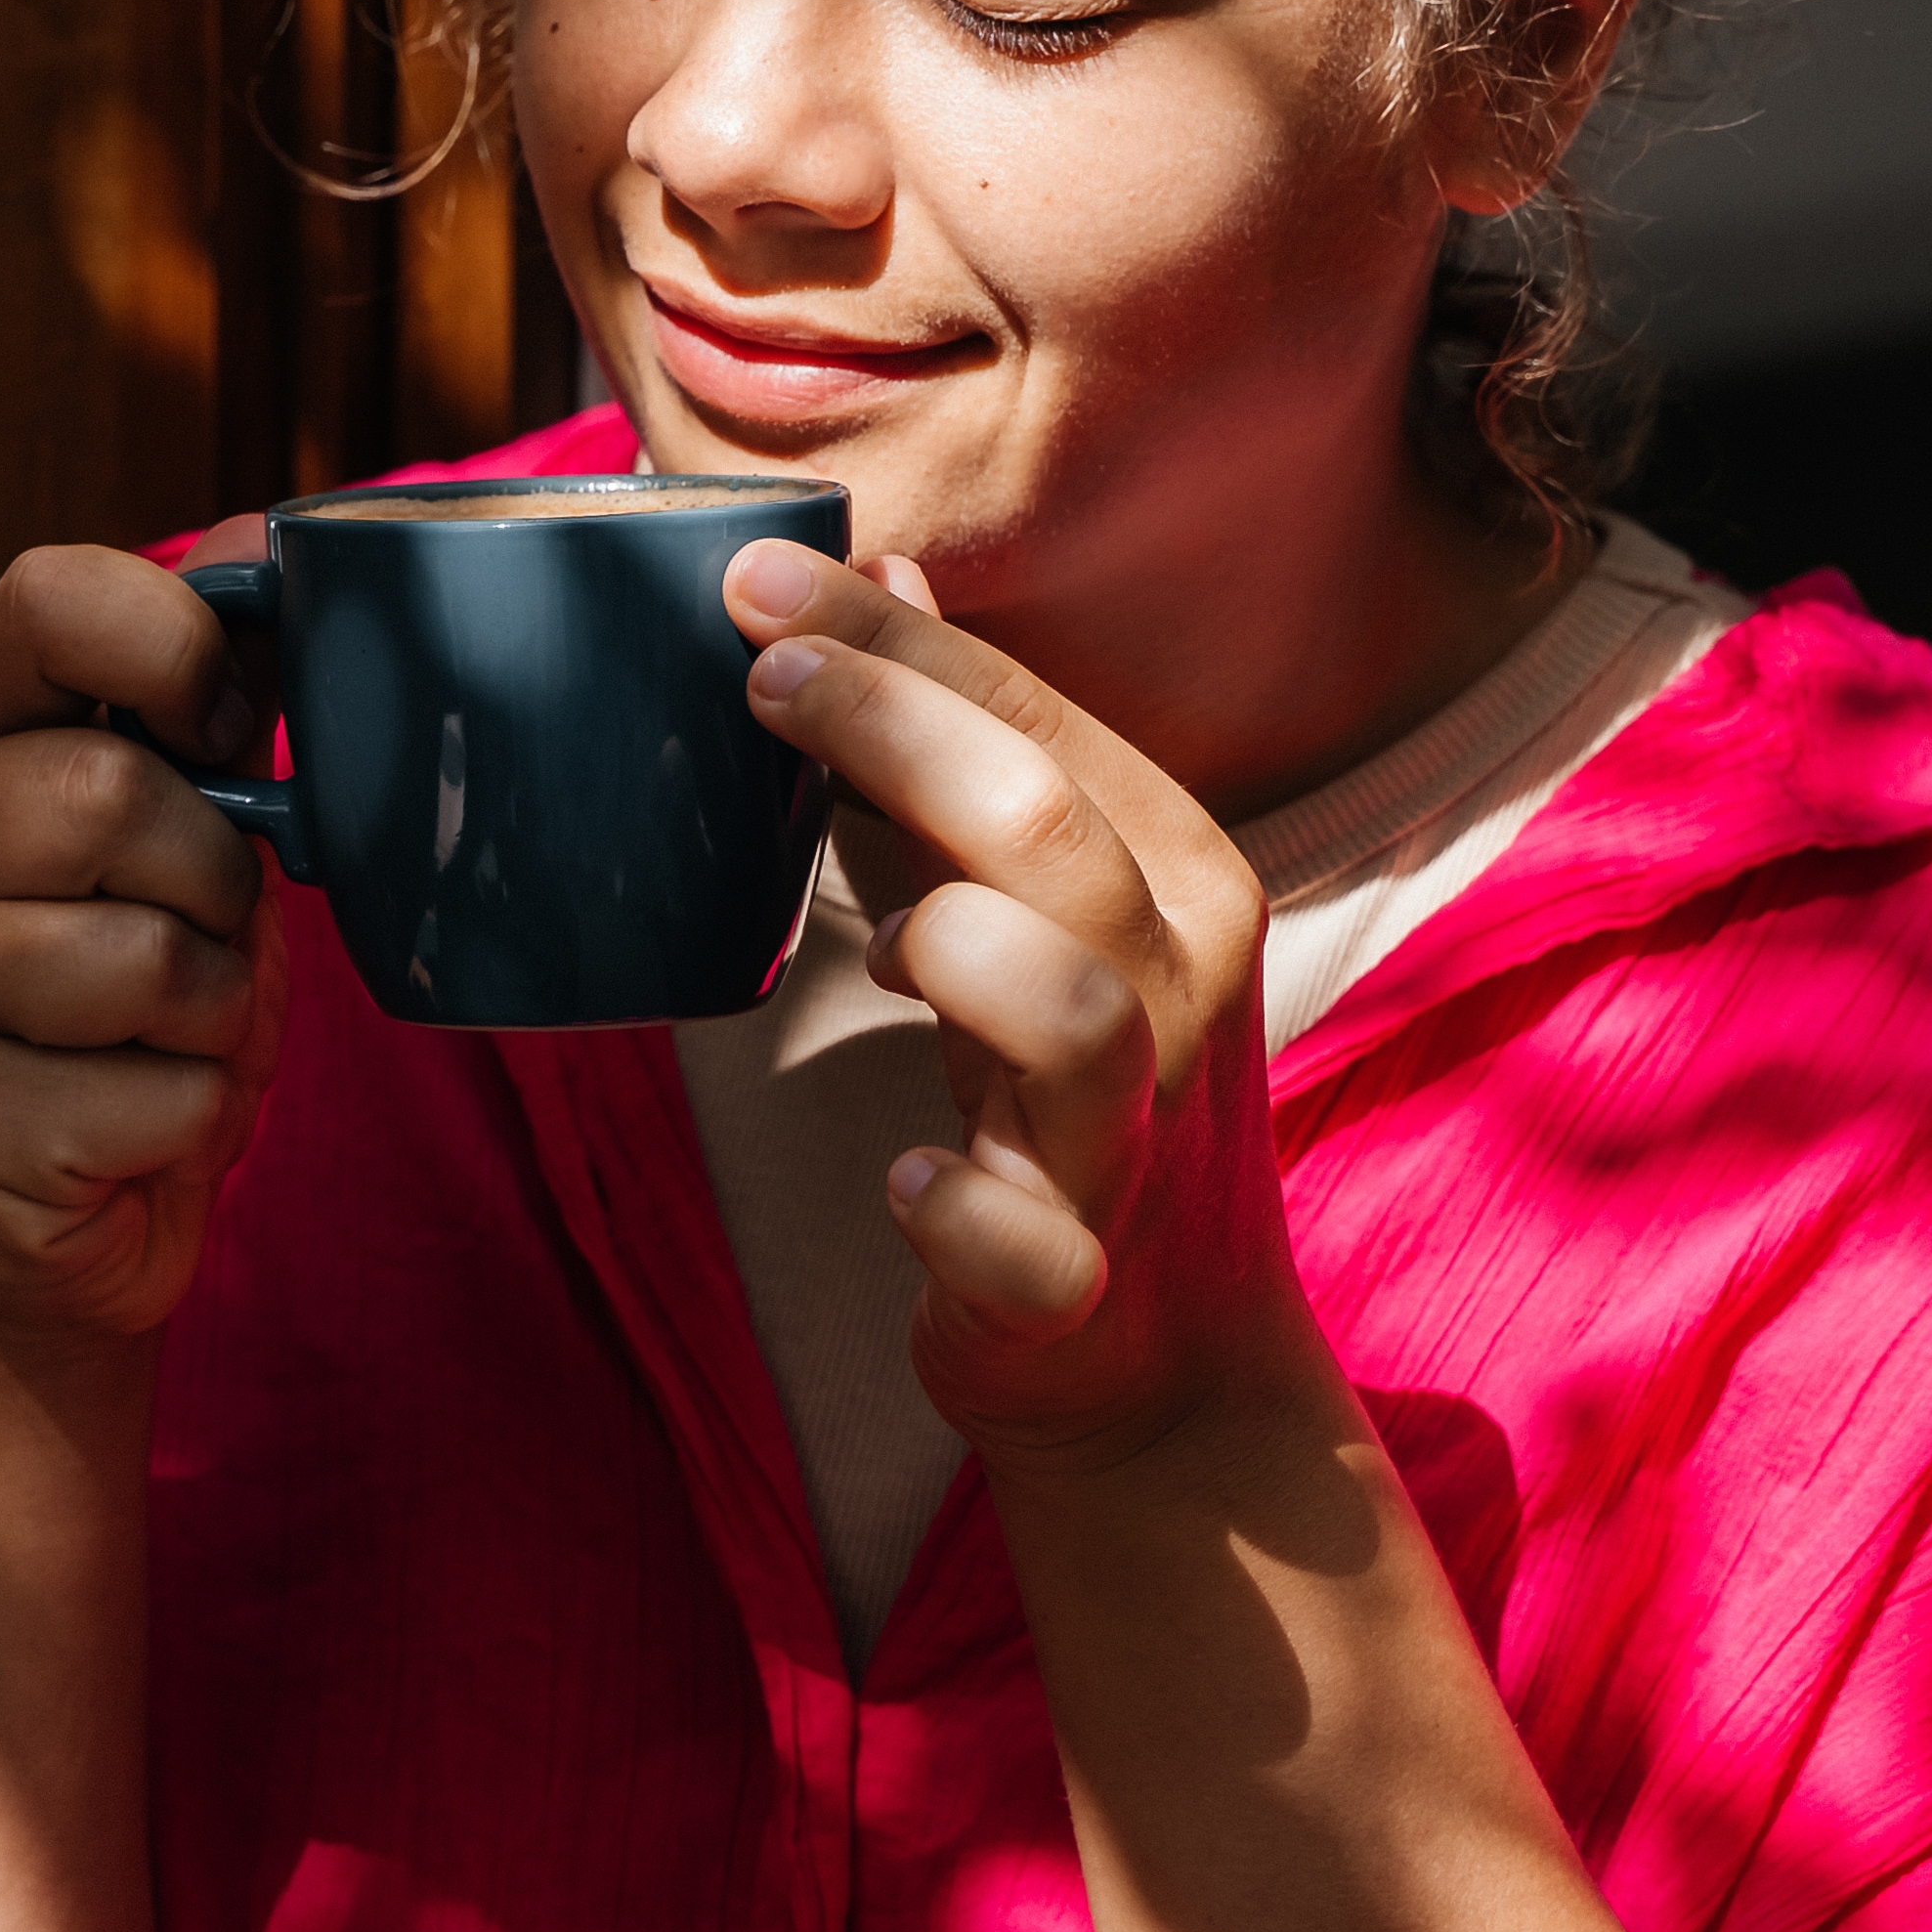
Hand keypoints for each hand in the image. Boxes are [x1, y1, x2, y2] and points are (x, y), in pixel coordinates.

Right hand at [0, 539, 288, 1350]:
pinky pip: (162, 1092)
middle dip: (216, 883)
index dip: (176, 645)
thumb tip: (276, 538)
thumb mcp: (186, 844)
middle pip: (114, 795)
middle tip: (202, 939)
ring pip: (148, 957)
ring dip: (217, 1013)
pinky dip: (195, 1117)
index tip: (230, 728)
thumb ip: (214, 712)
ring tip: (165, 1038)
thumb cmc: (136, 1017)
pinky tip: (131, 1129)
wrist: (57, 1239)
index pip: (48, 598)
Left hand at [725, 539, 1318, 1473]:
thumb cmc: (1080, 1097)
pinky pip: (1025, 1237)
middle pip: (1046, 830)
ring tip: (879, 950)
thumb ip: (965, 751)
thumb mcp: (1048, 905)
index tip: (753, 574)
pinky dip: (959, 1206)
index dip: (897, 642)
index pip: (1041, 722)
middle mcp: (1178, 992)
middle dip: (896, 729)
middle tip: (757, 670)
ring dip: (956, 952)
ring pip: (1070, 1011)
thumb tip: (883, 567)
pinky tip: (909, 1182)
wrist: (1169, 1364)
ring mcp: (1135, 1141)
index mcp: (1176, 881)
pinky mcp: (1075, 1279)